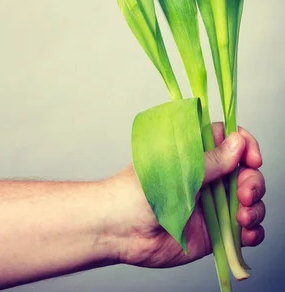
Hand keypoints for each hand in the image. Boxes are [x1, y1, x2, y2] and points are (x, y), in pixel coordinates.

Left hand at [104, 124, 264, 267]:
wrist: (119, 231)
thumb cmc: (136, 192)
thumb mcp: (177, 173)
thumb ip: (211, 162)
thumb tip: (238, 142)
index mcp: (194, 153)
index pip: (228, 139)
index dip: (246, 144)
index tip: (252, 157)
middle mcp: (206, 176)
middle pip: (246, 171)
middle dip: (253, 181)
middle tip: (244, 195)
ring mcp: (211, 204)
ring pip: (250, 200)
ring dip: (255, 208)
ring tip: (242, 218)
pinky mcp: (214, 232)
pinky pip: (244, 230)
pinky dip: (252, 232)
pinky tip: (245, 234)